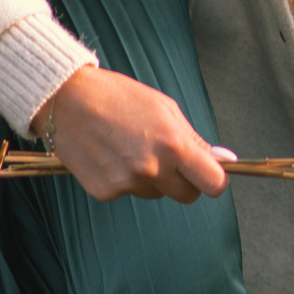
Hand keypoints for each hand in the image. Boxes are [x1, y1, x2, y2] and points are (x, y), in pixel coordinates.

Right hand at [32, 65, 228, 203]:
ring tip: (130, 148)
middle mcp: (152, 168)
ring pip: (155, 193)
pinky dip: (123, 180)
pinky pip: (128, 193)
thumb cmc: (119, 97)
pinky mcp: (105, 192)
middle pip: (186, 195)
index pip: (213, 183)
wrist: (67, 100)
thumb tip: (225, 159)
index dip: (214, 181)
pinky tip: (110, 155)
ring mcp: (127, 183)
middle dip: (184, 181)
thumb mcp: (165, 108)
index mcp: (173, 145)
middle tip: (167, 158)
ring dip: (151, 178)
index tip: (208, 174)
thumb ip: (194, 139)